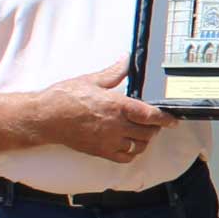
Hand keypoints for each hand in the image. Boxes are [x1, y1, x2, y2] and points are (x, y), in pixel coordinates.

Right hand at [40, 61, 172, 164]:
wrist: (45, 117)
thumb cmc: (65, 97)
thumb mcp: (91, 80)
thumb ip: (113, 72)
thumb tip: (126, 60)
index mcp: (116, 105)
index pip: (149, 115)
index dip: (165, 119)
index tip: (173, 120)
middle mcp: (115, 125)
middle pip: (147, 132)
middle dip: (155, 128)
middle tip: (153, 122)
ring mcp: (108, 140)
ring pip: (138, 146)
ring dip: (144, 140)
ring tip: (142, 132)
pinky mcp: (100, 151)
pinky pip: (124, 157)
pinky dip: (132, 153)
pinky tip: (130, 145)